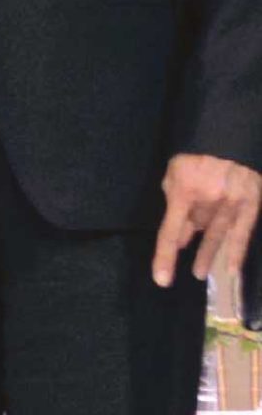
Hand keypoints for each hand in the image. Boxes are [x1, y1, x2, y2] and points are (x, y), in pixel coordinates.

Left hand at [153, 152, 261, 295]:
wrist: (229, 135)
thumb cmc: (194, 154)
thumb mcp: (174, 173)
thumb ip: (174, 202)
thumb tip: (180, 234)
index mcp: (185, 192)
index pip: (171, 232)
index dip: (165, 257)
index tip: (162, 279)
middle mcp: (209, 201)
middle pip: (196, 231)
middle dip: (189, 248)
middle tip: (186, 271)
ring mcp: (232, 203)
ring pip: (217, 235)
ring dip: (209, 254)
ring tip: (200, 273)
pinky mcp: (252, 203)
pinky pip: (243, 233)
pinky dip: (236, 251)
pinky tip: (231, 269)